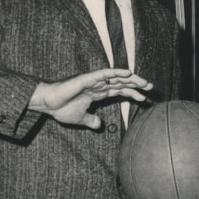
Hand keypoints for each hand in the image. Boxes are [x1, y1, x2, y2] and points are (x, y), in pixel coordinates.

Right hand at [29, 68, 153, 128]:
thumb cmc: (61, 108)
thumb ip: (91, 120)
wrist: (47, 103)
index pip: (120, 91)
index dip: (132, 93)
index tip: (145, 98)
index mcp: (97, 93)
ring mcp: (93, 81)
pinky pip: (104, 74)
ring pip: (116, 78)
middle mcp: (98, 85)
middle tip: (151, 88)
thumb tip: (99, 125)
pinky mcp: (87, 79)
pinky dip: (116, 72)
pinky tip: (128, 73)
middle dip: (137, 85)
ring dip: (131, 79)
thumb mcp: (81, 118)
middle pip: (122, 83)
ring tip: (145, 82)